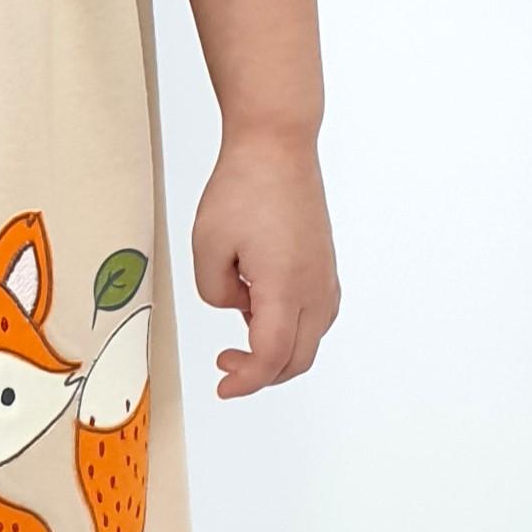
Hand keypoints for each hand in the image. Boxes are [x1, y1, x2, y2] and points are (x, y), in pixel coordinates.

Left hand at [192, 130, 338, 396]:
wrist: (278, 146)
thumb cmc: (244, 187)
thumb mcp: (206, 247)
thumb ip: (215, 293)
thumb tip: (238, 306)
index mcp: (285, 287)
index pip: (271, 357)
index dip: (245, 381)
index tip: (223, 385)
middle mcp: (314, 288)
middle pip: (296, 359)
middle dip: (260, 374)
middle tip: (225, 365)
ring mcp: (325, 278)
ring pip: (309, 339)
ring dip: (276, 351)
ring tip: (239, 332)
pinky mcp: (325, 266)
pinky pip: (314, 316)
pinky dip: (289, 328)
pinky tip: (260, 310)